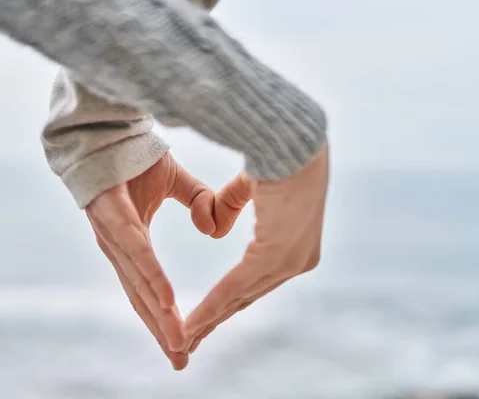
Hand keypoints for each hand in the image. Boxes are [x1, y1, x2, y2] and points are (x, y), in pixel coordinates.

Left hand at [85, 152, 245, 369]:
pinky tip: (165, 300)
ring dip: (157, 314)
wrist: (107, 123)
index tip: (186, 341)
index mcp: (131, 240)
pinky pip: (134, 251)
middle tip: (180, 361)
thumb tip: (215, 228)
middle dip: (160, 331)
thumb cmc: (136, 155)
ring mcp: (112, 231)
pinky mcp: (110, 214)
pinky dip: (150, 276)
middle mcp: (119, 244)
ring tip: (176, 342)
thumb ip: (197, 202)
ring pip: (137, 281)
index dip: (165, 316)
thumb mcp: (176, 182)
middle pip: (140, 296)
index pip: (148, 287)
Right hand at [184, 145, 329, 353]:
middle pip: (245, 298)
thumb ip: (230, 206)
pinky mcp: (279, 254)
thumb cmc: (277, 152)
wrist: (295, 136)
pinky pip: (237, 286)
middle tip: (187, 343)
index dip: (225, 301)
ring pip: (238, 298)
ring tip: (182, 340)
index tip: (202, 318)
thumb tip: (215, 229)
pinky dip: (212, 306)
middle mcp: (296, 261)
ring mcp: (291, 261)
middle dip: (213, 321)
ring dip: (207, 321)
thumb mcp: (248, 186)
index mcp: (293, 245)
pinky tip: (192, 323)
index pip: (253, 281)